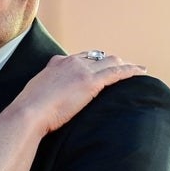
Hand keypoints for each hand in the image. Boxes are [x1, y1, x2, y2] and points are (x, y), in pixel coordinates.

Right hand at [16, 51, 144, 133]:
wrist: (28, 113)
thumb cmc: (29, 110)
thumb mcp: (36, 93)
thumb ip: (47, 90)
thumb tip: (49, 100)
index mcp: (56, 62)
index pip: (80, 57)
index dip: (92, 62)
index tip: (100, 69)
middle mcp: (71, 62)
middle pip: (97, 56)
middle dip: (111, 62)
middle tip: (122, 69)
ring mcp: (82, 70)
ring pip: (110, 61)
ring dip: (124, 65)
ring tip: (136, 70)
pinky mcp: (91, 82)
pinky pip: (117, 72)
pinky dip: (131, 71)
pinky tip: (141, 72)